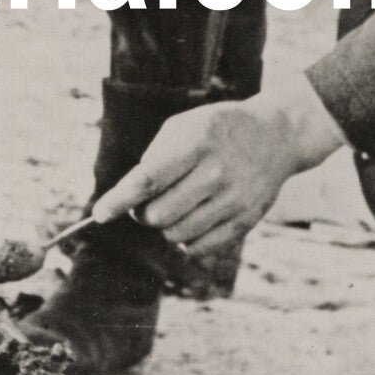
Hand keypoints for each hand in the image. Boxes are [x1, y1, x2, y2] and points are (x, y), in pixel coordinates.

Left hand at [94, 70, 345, 262]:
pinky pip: (199, 248)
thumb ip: (154, 159)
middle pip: (159, 214)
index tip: (99, 214)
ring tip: (172, 206)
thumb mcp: (183, 126)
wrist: (276, 136)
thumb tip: (128, 198)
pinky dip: (185, 239)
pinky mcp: (246, 221)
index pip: (149, 179)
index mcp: (197, 143)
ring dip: (164, 226)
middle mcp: (217, 173)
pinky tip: (191, 219)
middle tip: (145, 202)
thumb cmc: (216, 130)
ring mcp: (234, 200)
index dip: (119, 199)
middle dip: (142, 212)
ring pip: (176, 235)